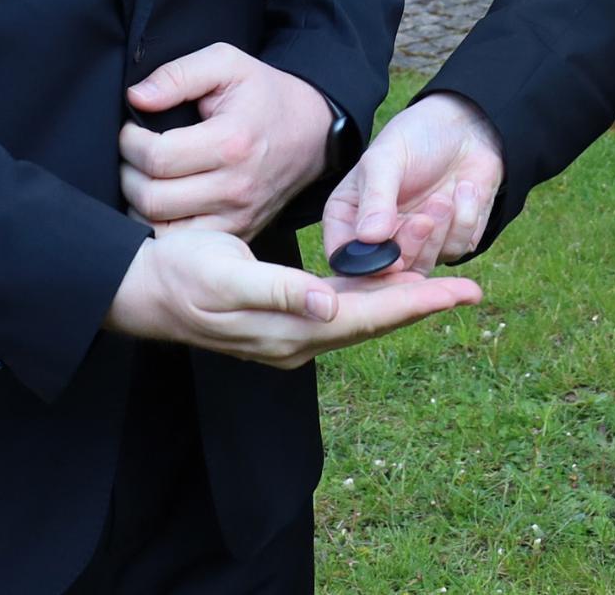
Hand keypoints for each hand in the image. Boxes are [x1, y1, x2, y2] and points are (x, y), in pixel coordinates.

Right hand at [105, 228, 480, 369]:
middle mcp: (300, 341)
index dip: (418, 305)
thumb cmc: (182, 273)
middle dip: (421, 301)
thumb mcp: (227, 276)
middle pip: (375, 321)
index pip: (369, 319)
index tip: (462, 295)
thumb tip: (329, 307)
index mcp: (292, 331)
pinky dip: (371, 295)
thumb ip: (280, 292)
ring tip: (441, 278)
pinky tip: (389, 280)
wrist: (143, 289)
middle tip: (470, 287)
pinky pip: (342, 310)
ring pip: (361, 316)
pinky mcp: (285, 321)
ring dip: (400, 297)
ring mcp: (293, 335)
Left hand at [121, 44, 335, 239]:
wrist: (313, 131)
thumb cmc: (265, 94)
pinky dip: (162, 227)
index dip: (129, 142)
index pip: (157, 158)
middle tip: (131, 156)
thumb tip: (136, 98)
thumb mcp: (227, 64)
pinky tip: (161, 202)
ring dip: (140, 206)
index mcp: (231, 142)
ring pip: (163, 231)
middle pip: (153, 199)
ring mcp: (239, 217)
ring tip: (144, 179)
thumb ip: (179, 74)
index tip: (131, 130)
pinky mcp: (239, 234)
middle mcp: (236, 187)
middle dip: (128, 175)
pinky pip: (184, 245)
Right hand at [322, 92, 505, 272]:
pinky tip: (465, 189)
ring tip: (444, 197)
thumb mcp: (387, 158)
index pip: (345, 256)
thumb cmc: (415, 137)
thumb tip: (369, 237)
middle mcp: (380, 237)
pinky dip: (463, 220)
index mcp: (350, 217)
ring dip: (439, 232)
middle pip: (386, 272)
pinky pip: (456, 249)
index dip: (365, 266)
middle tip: (423, 220)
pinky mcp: (448, 242)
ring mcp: (415, 243)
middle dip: (409, 248)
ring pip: (423, 266)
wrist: (464, 127)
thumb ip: (377, 196)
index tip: (390, 258)